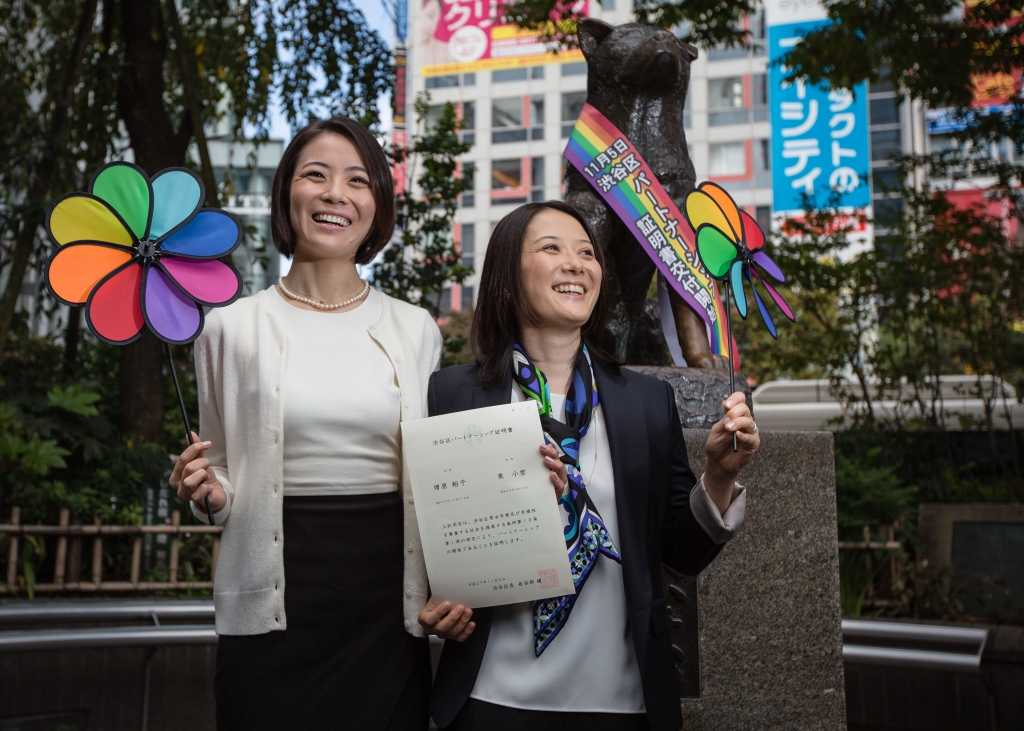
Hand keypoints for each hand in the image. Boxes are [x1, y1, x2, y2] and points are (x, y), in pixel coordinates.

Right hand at [169, 431, 226, 511]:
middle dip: (203, 464)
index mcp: (175, 475)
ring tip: (206, 479)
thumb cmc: (205, 478)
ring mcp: (184, 494)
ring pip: (192, 479)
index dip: (195, 448)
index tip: (208, 444)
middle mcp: (177, 485)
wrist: (215, 494)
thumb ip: (196, 450)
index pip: (182, 458)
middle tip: (207, 468)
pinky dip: (208, 487)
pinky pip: (201, 490)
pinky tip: (208, 489)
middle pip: (189, 467)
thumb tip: (190, 433)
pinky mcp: (194, 501)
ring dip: (204, 476)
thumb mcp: (201, 462)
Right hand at [418, 596, 475, 640]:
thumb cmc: (438, 600)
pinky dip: (467, 632)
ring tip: (468, 612)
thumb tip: (452, 591)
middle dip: (452, 618)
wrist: (442, 605)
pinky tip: (472, 623)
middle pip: (441, 628)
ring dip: (461, 623)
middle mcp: (432, 629)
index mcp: (424, 619)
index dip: (438, 613)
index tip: (447, 604)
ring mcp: (443, 635)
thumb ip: (442, 596)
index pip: (428, 620)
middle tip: (461, 607)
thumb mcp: (436, 597)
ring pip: (452, 633)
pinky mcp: (452, 637)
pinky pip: (460, 638)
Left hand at [540, 443, 567, 501]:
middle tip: (542, 449)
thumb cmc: (539, 488)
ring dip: (555, 464)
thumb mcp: (536, 475)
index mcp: (553, 468)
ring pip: (562, 471)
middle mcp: (557, 474)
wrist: (539, 506)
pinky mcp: (558, 493)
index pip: (554, 456)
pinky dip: (557, 480)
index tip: (541, 445)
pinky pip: (560, 485)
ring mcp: (559, 483)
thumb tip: (541, 447)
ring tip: (546, 460)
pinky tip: (551, 475)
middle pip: (558, 461)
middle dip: (552, 454)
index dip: (550, 450)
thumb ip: (537, 462)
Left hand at [704, 392, 758, 511]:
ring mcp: (750, 431)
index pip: (740, 400)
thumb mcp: (716, 430)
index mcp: (734, 414)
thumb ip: (723, 419)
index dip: (735, 399)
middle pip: (745, 409)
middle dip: (735, 412)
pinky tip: (738, 435)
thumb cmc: (717, 445)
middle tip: (726, 421)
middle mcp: (744, 420)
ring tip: (728, 428)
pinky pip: (751, 437)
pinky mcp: (753, 443)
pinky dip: (744, 435)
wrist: (718, 463)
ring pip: (749, 421)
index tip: (726, 404)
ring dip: (738, 423)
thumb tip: (727, 405)